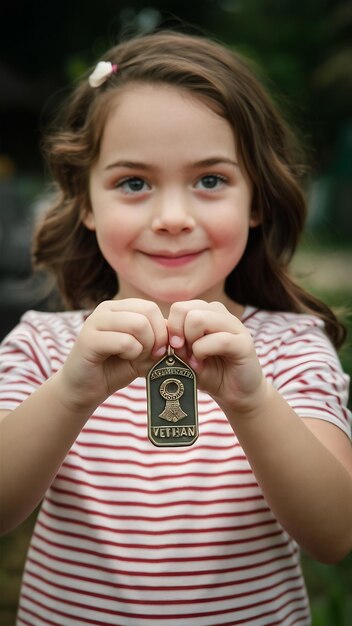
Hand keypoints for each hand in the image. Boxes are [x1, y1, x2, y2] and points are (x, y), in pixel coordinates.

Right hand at [56, 299, 167, 412]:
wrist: (85, 389)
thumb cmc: (115, 369)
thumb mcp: (144, 352)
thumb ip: (158, 340)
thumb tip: (175, 333)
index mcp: (119, 308)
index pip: (151, 308)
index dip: (162, 331)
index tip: (160, 351)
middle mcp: (106, 309)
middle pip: (148, 313)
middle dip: (156, 338)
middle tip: (148, 356)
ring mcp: (95, 321)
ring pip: (139, 324)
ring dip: (144, 347)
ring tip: (133, 357)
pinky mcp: (88, 339)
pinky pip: (125, 341)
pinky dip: (131, 354)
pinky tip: (121, 359)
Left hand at [167, 300, 266, 415]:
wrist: (234, 393)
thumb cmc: (208, 372)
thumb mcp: (185, 355)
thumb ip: (174, 341)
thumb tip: (161, 332)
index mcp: (206, 312)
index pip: (179, 307)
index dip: (171, 329)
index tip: (173, 349)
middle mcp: (220, 314)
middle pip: (184, 310)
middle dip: (178, 335)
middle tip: (183, 354)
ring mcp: (234, 325)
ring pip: (198, 319)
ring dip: (191, 343)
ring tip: (194, 359)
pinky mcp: (244, 342)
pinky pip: (218, 340)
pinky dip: (203, 353)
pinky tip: (202, 364)